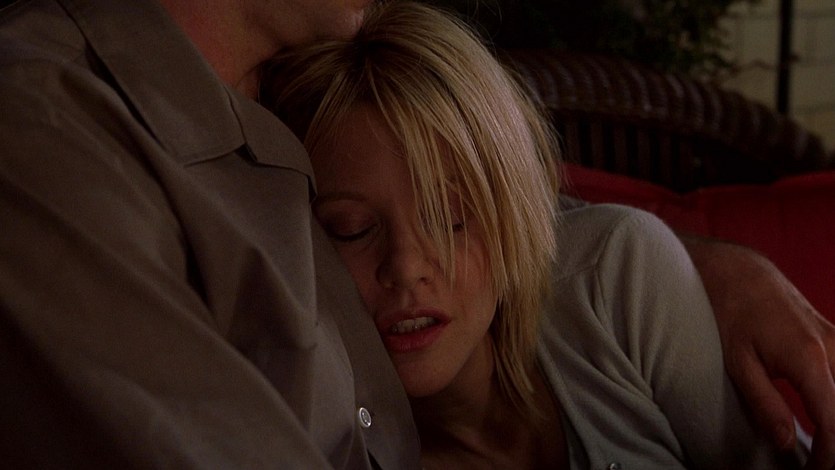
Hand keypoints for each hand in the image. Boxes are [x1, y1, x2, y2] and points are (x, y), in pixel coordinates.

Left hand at [682, 236, 834, 468]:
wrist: (737, 269)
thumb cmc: (730, 312)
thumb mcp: (736, 361)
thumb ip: (763, 403)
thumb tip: (784, 442)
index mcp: (809, 358)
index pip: (834, 421)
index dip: (830, 454)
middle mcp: (834, 348)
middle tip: (816, 462)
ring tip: (821, 446)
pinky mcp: (834, 337)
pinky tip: (827, 418)